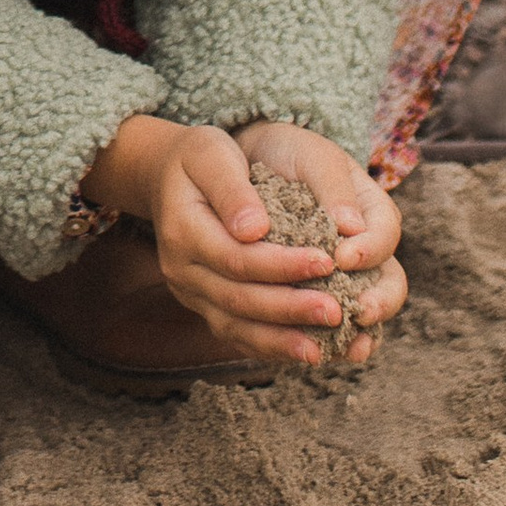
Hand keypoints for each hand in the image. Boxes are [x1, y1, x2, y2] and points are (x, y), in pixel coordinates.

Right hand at [82, 113, 404, 365]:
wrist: (167, 174)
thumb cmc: (200, 158)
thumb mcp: (212, 154)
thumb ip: (232, 189)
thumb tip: (254, 230)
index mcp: (183, 230)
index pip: (237, 258)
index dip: (283, 265)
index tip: (328, 261)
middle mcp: (181, 270)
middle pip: (239, 299)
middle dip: (291, 309)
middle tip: (338, 312)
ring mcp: (190, 293)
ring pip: (236, 328)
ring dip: (282, 342)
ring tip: (325, 349)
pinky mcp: (205, 306)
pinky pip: (238, 336)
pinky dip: (272, 347)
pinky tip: (307, 351)